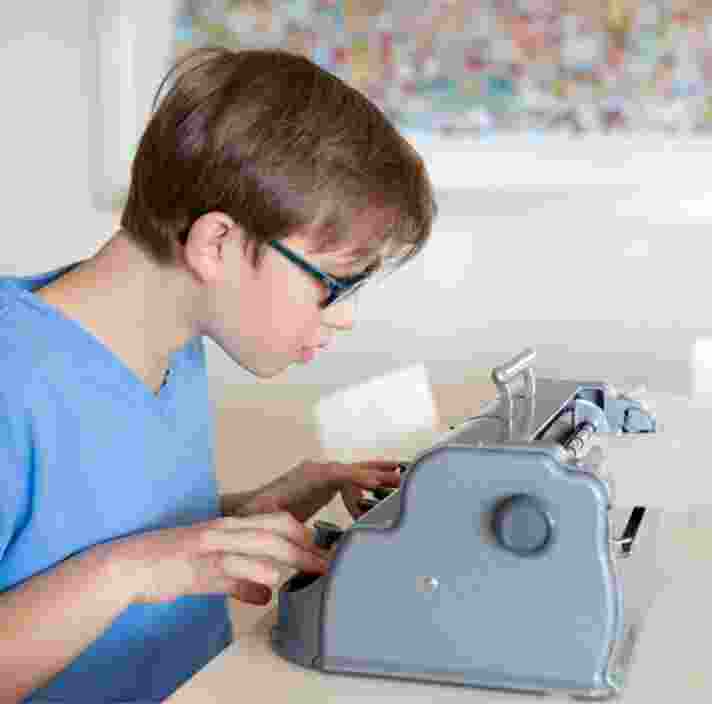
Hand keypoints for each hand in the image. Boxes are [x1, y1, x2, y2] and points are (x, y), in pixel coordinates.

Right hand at [104, 513, 331, 605]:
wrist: (128, 563)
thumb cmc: (167, 563)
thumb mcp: (209, 568)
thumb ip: (239, 579)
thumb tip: (265, 592)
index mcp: (227, 526)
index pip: (274, 520)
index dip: (301, 533)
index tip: (320, 549)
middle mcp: (223, 530)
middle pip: (275, 531)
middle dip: (306, 547)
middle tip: (328, 563)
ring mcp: (210, 547)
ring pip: (259, 545)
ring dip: (290, 559)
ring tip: (312, 572)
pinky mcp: (196, 567)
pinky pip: (230, 571)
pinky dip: (251, 580)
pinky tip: (265, 593)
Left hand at [229, 460, 401, 522]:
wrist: (248, 507)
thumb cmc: (256, 512)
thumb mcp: (264, 514)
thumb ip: (278, 517)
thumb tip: (299, 530)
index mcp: (306, 476)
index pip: (336, 473)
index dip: (356, 477)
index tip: (374, 482)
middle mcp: (317, 470)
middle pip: (352, 468)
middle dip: (376, 472)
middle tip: (401, 477)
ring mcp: (323, 475)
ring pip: (355, 472)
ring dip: (378, 475)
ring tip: (403, 478)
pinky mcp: (326, 484)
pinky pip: (351, 482)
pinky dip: (368, 484)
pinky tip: (384, 489)